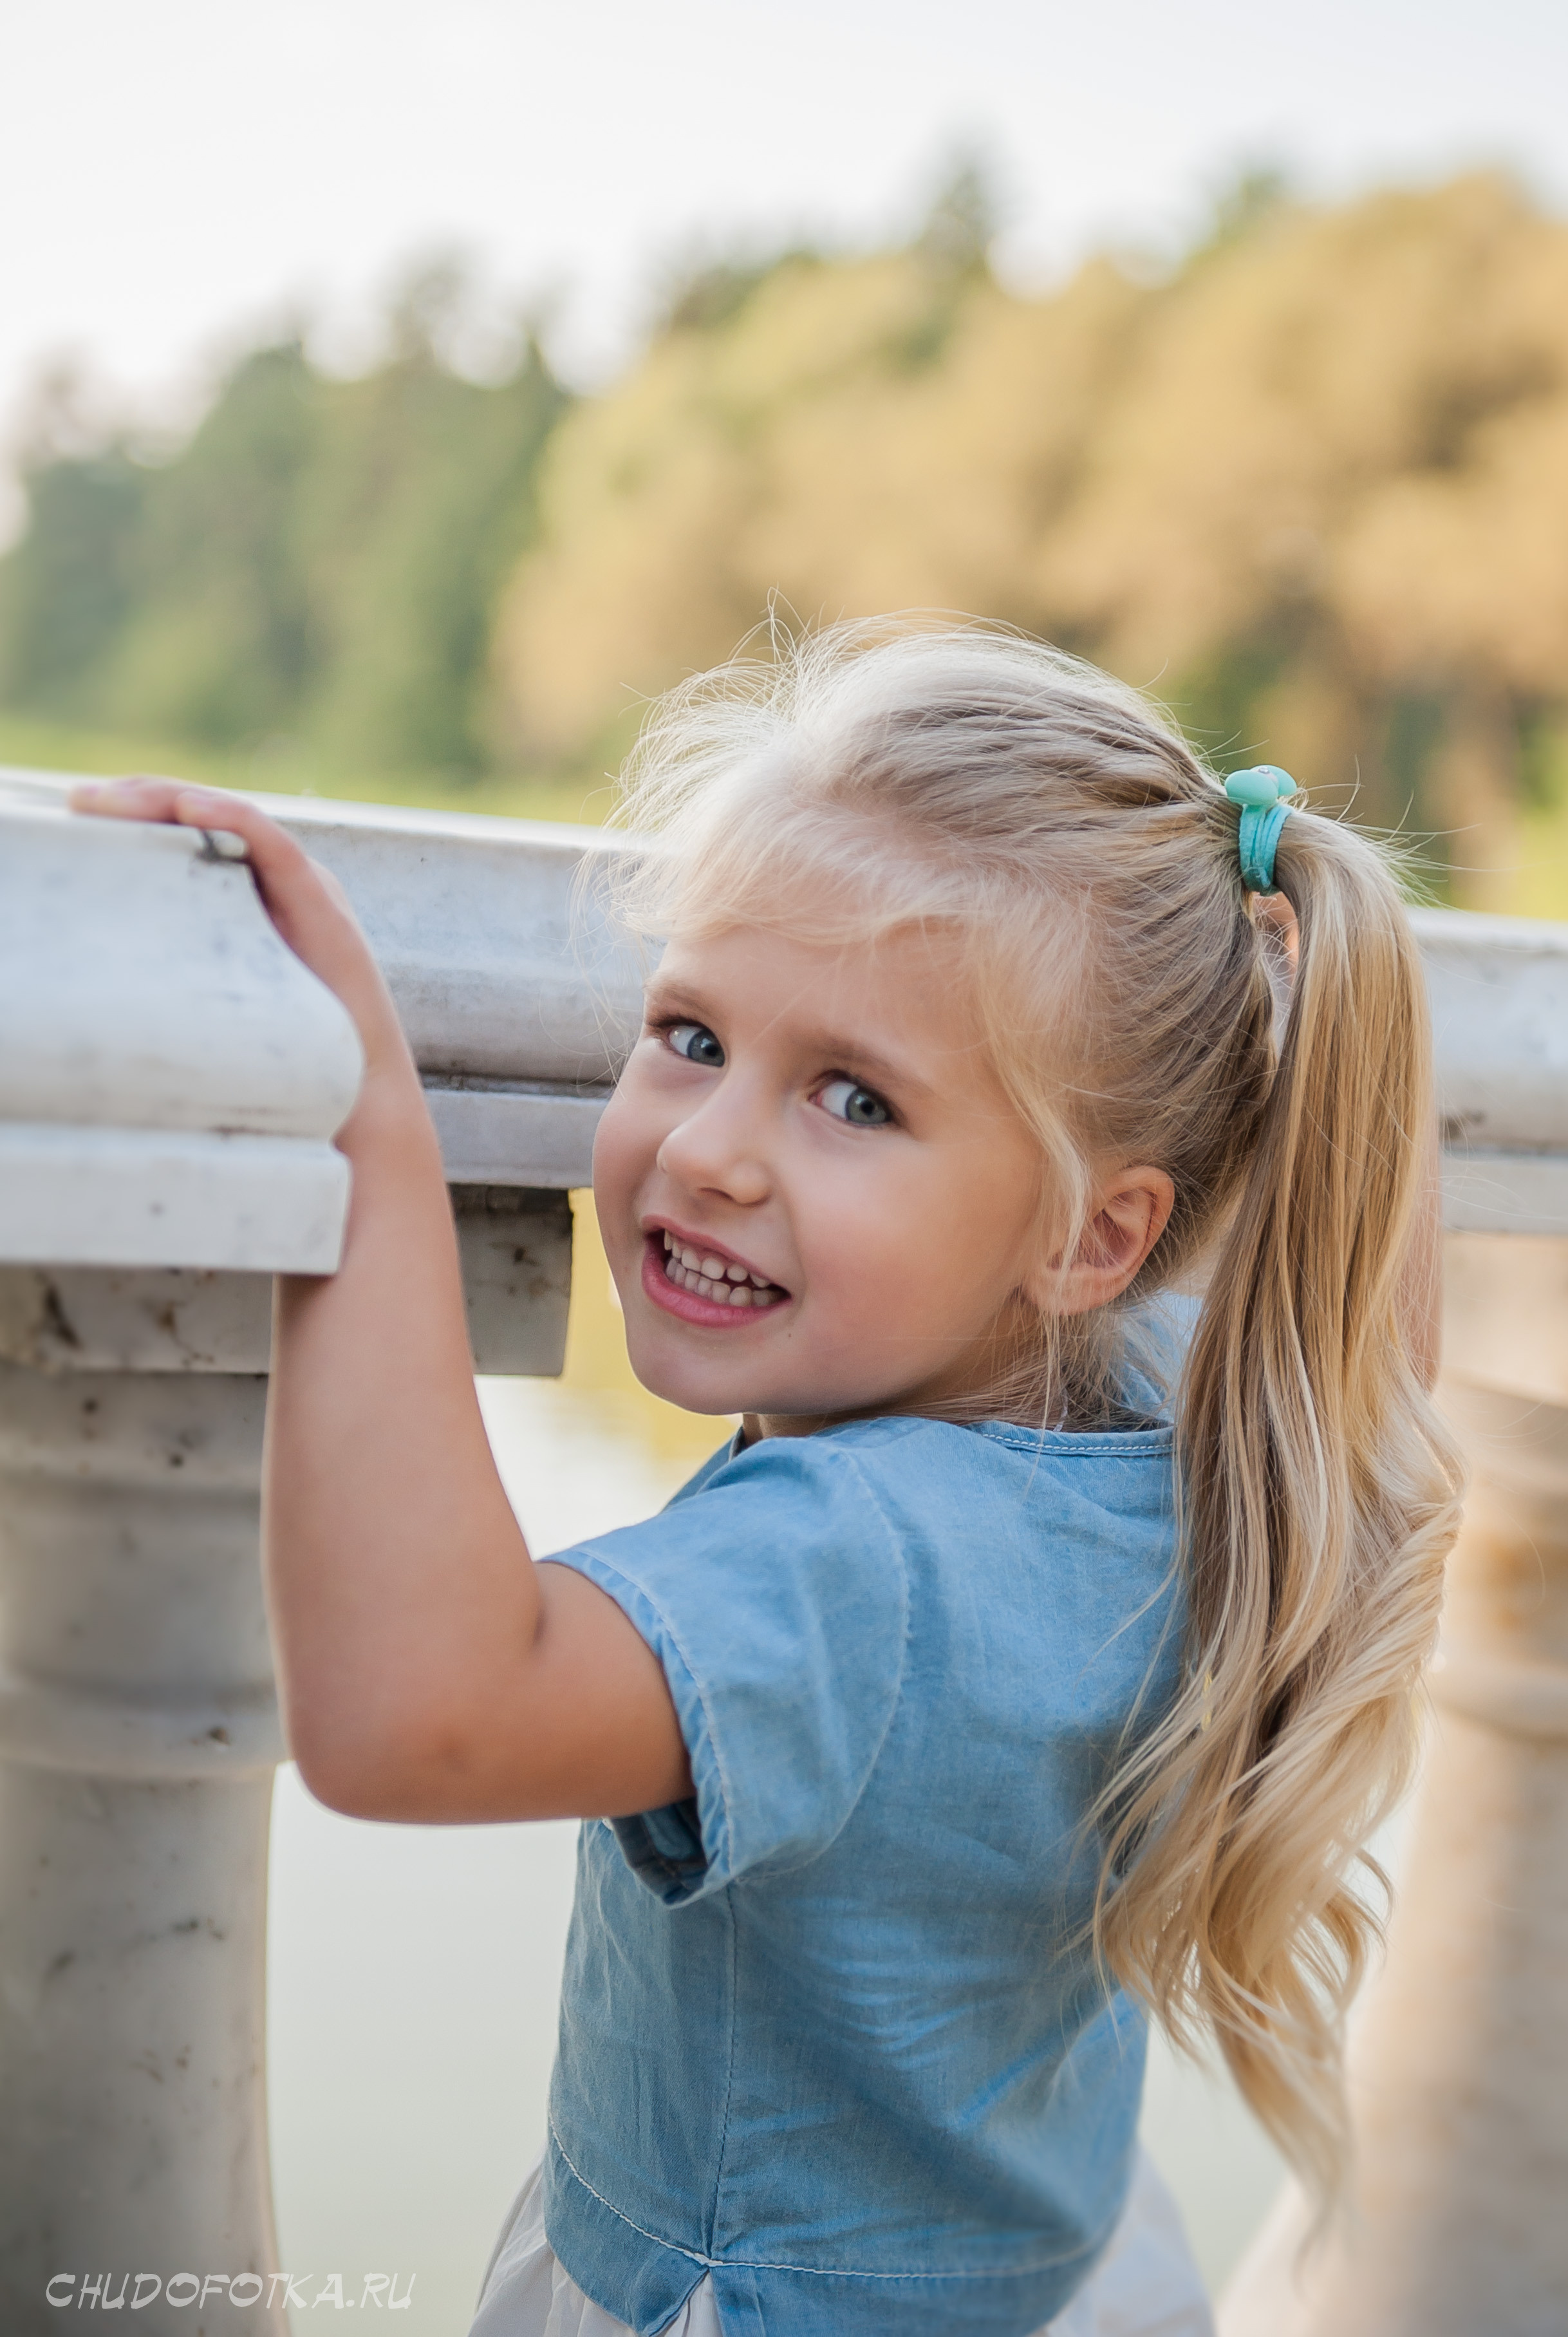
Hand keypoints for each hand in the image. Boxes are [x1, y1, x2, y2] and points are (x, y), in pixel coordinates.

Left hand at [70, 776, 412, 1099]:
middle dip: (140, 798)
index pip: (193, 830)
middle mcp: (279, 879)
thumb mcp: (216, 993)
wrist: (359, 1090)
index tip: (78, 810)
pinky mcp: (322, 905)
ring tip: (113, 798)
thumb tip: (103, 958)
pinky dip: (232, 821)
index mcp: (255, 892)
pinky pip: (274, 847)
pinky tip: (188, 808)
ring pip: (234, 818)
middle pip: (205, 816)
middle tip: (78, 799)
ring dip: (169, 799)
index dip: (138, 812)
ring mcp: (304, 887)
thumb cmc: (285, 1052)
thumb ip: (178, 961)